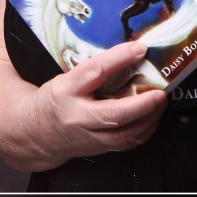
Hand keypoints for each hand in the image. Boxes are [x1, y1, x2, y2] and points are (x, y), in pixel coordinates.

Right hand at [30, 41, 167, 159]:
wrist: (35, 133)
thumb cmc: (55, 100)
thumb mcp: (65, 77)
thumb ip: (92, 67)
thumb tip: (125, 48)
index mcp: (66, 90)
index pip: (94, 71)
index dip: (119, 58)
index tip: (140, 48)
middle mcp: (76, 116)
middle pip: (112, 114)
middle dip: (141, 105)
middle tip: (160, 92)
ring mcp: (87, 136)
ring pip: (122, 135)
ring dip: (147, 120)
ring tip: (160, 103)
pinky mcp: (97, 149)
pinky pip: (125, 144)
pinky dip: (144, 132)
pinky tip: (152, 118)